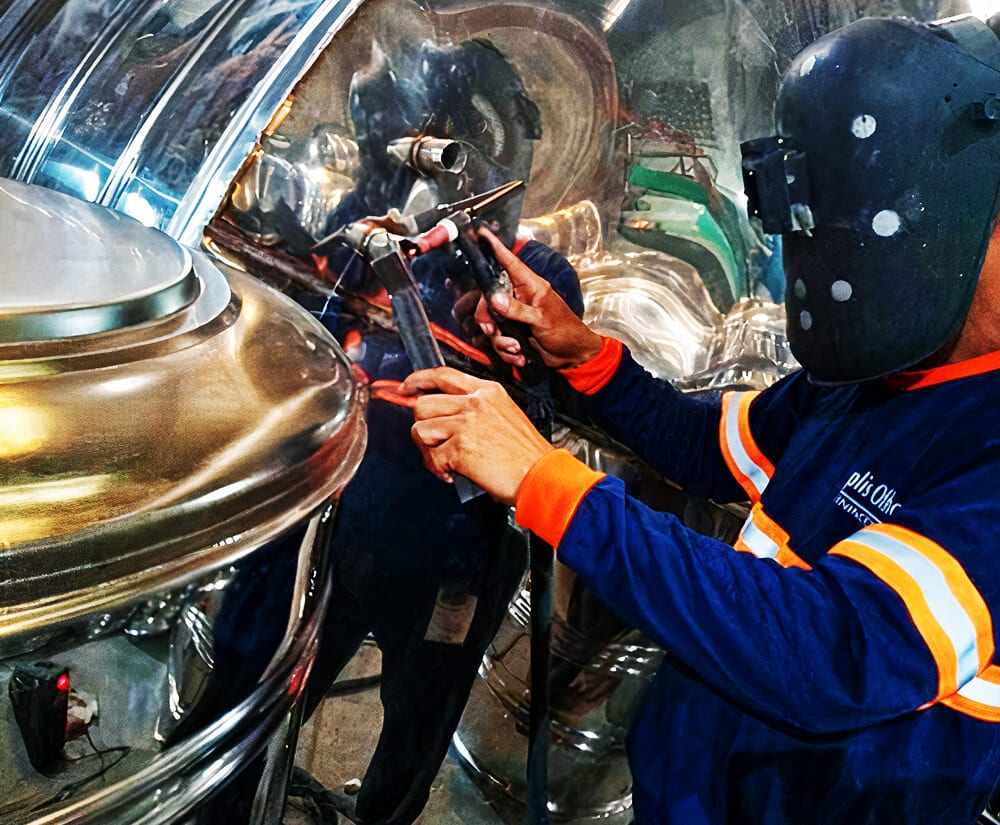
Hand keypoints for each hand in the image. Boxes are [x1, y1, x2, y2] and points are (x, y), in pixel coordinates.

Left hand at [399, 367, 554, 505]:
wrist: (541, 475)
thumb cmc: (526, 453)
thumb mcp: (505, 414)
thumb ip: (476, 408)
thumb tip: (444, 414)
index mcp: (487, 391)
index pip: (443, 375)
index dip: (418, 380)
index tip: (406, 388)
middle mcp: (475, 403)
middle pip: (422, 404)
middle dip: (423, 426)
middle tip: (434, 443)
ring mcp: (466, 424)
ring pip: (420, 430)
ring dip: (428, 450)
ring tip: (446, 460)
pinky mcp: (459, 447)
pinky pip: (430, 457)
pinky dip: (437, 470)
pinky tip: (453, 474)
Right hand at [475, 227, 602, 368]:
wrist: (572, 356)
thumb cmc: (566, 331)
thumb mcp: (543, 319)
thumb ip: (518, 310)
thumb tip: (495, 299)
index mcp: (530, 286)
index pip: (510, 263)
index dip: (496, 248)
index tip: (482, 233)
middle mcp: (519, 298)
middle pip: (488, 299)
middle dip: (488, 319)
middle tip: (493, 330)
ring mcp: (514, 316)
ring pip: (491, 323)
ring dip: (501, 341)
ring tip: (517, 348)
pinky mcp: (512, 333)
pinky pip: (497, 340)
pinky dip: (506, 351)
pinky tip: (520, 355)